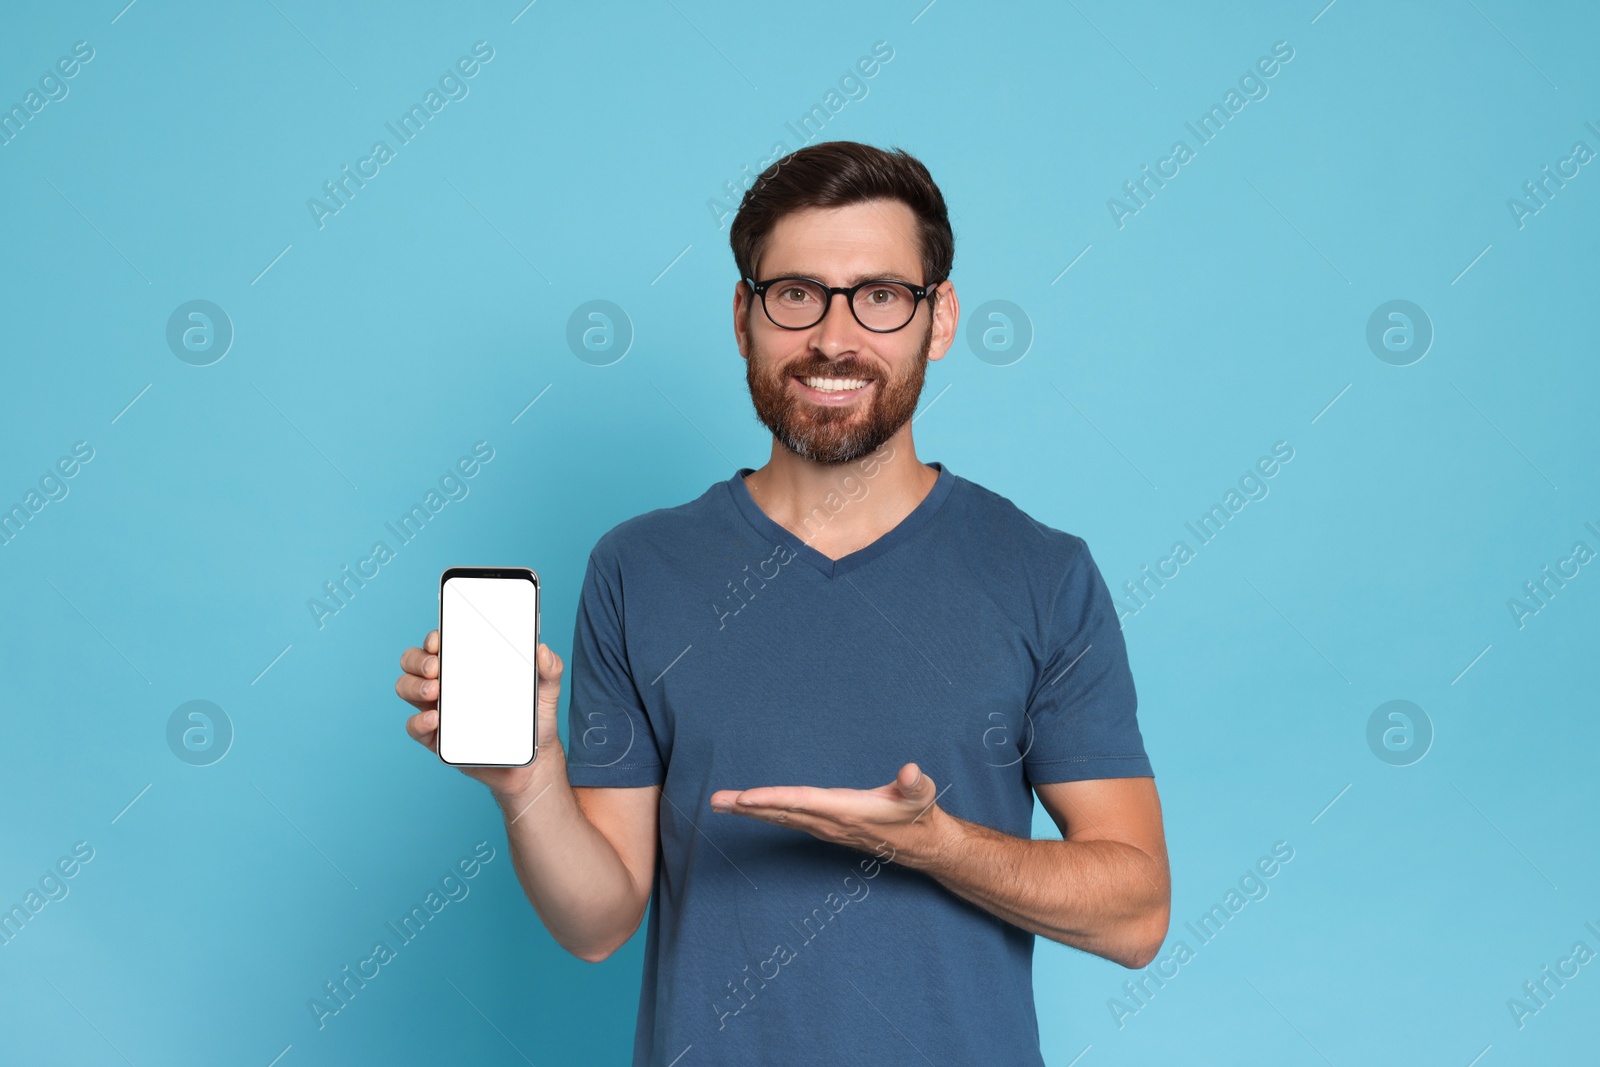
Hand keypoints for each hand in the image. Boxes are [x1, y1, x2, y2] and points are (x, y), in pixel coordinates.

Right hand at [395, 629, 564, 807]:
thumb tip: (543, 650)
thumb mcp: (546, 691)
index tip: (439, 640)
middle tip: (436, 667)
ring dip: (413, 685)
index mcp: (468, 666)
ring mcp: (438, 709)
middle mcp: (447, 684)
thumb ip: (550, 669)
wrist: (533, 762)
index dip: (434, 638)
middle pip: (414, 662)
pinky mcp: (436, 738)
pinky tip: (435, 718)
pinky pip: (414, 726)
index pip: (440, 644)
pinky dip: (418, 720)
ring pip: (406, 688)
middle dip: (418, 660)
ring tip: (434, 690)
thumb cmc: (533, 720)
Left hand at [709, 762, 952, 869]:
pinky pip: (788, 820)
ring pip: (781, 818)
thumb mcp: (922, 796)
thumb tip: (910, 773)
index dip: (773, 800)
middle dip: (748, 808)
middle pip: (781, 813)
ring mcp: (825, 827)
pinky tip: (749, 808)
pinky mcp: (825, 827)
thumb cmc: (919, 814)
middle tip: (715, 801)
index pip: (803, 803)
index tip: (745, 798)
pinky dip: (765, 813)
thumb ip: (915, 784)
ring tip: (720, 804)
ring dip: (750, 811)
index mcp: (847, 811)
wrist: (921, 844)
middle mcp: (829, 823)